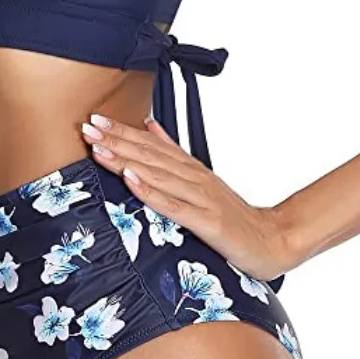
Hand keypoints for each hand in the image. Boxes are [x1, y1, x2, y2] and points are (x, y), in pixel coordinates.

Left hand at [81, 113, 298, 281]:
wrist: (272, 239)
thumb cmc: (234, 215)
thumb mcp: (202, 179)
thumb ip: (175, 152)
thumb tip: (151, 126)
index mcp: (191, 168)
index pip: (151, 145)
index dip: (122, 131)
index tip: (96, 120)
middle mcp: (194, 177)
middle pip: (149, 155)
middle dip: (116, 141)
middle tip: (88, 128)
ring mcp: (201, 198)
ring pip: (157, 175)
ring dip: (125, 160)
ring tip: (99, 148)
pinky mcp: (207, 221)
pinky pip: (173, 205)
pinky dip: (150, 190)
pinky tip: (131, 179)